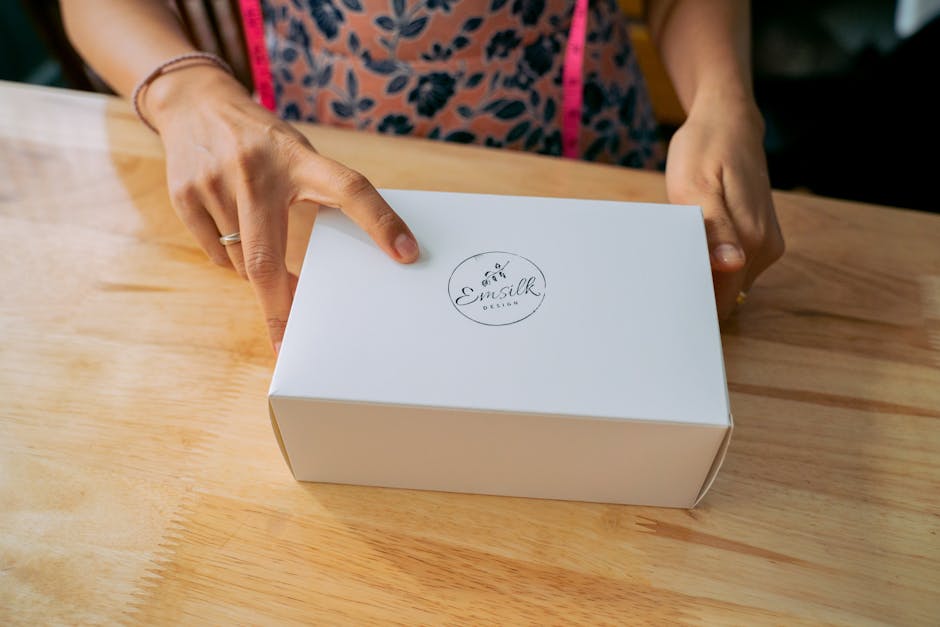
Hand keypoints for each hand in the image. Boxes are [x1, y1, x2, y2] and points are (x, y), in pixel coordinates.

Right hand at [144, 65, 419, 350]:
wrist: (194, 102)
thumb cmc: (262, 142)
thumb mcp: (297, 153)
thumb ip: (320, 191)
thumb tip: (347, 260)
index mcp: (298, 158)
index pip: (350, 189)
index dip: (380, 222)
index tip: (406, 254)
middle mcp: (256, 170)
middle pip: (267, 259)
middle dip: (280, 307)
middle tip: (291, 340)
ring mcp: (215, 183)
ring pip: (241, 263)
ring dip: (258, 273)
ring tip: (260, 240)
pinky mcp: (185, 195)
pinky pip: (215, 255)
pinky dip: (228, 258)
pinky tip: (229, 227)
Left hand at [664, 95, 784, 318]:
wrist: (728, 121)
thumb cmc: (705, 149)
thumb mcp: (696, 186)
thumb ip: (714, 229)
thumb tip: (731, 265)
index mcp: (750, 240)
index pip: (721, 300)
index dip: (691, 306)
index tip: (661, 306)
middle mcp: (764, 248)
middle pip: (726, 295)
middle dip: (694, 294)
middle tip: (656, 285)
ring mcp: (766, 244)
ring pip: (730, 282)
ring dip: (702, 278)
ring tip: (670, 262)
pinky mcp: (761, 237)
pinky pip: (734, 265)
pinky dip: (711, 264)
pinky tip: (689, 249)